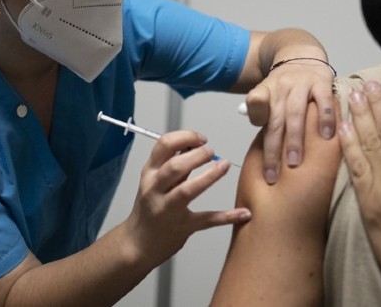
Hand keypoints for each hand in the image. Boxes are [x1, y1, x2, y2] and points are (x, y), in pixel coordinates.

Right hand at [125, 130, 250, 267]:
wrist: (137, 244)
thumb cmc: (149, 209)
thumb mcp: (155, 181)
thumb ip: (173, 163)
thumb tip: (192, 143)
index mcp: (150, 173)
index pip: (163, 145)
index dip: (185, 137)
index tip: (201, 139)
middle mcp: (155, 190)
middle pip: (175, 166)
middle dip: (197, 155)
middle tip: (211, 152)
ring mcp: (168, 210)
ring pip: (187, 191)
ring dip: (209, 176)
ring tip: (224, 166)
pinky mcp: (182, 228)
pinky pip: (207, 220)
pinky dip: (227, 216)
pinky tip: (243, 213)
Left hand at [246, 58, 335, 183]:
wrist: (301, 53)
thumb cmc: (284, 85)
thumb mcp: (267, 92)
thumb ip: (259, 108)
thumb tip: (242, 113)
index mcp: (265, 90)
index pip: (255, 102)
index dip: (255, 118)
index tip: (256, 145)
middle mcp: (281, 86)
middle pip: (274, 120)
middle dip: (272, 149)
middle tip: (272, 175)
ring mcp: (301, 83)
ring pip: (295, 113)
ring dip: (295, 139)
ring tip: (295, 162)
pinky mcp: (321, 81)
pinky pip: (323, 101)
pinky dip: (325, 118)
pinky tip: (326, 137)